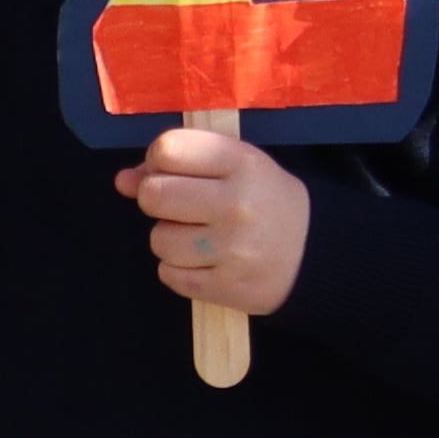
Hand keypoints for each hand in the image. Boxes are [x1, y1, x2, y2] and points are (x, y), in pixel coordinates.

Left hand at [114, 125, 309, 314]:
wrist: (315, 255)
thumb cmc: (266, 201)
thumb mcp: (235, 168)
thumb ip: (179, 166)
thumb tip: (123, 181)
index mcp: (243, 164)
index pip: (168, 149)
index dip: (159, 160)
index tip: (174, 171)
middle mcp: (238, 204)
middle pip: (153, 195)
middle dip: (159, 200)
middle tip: (184, 207)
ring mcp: (232, 250)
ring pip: (158, 240)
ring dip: (170, 239)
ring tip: (201, 237)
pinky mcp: (225, 287)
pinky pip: (168, 274)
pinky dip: (180, 270)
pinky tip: (206, 262)